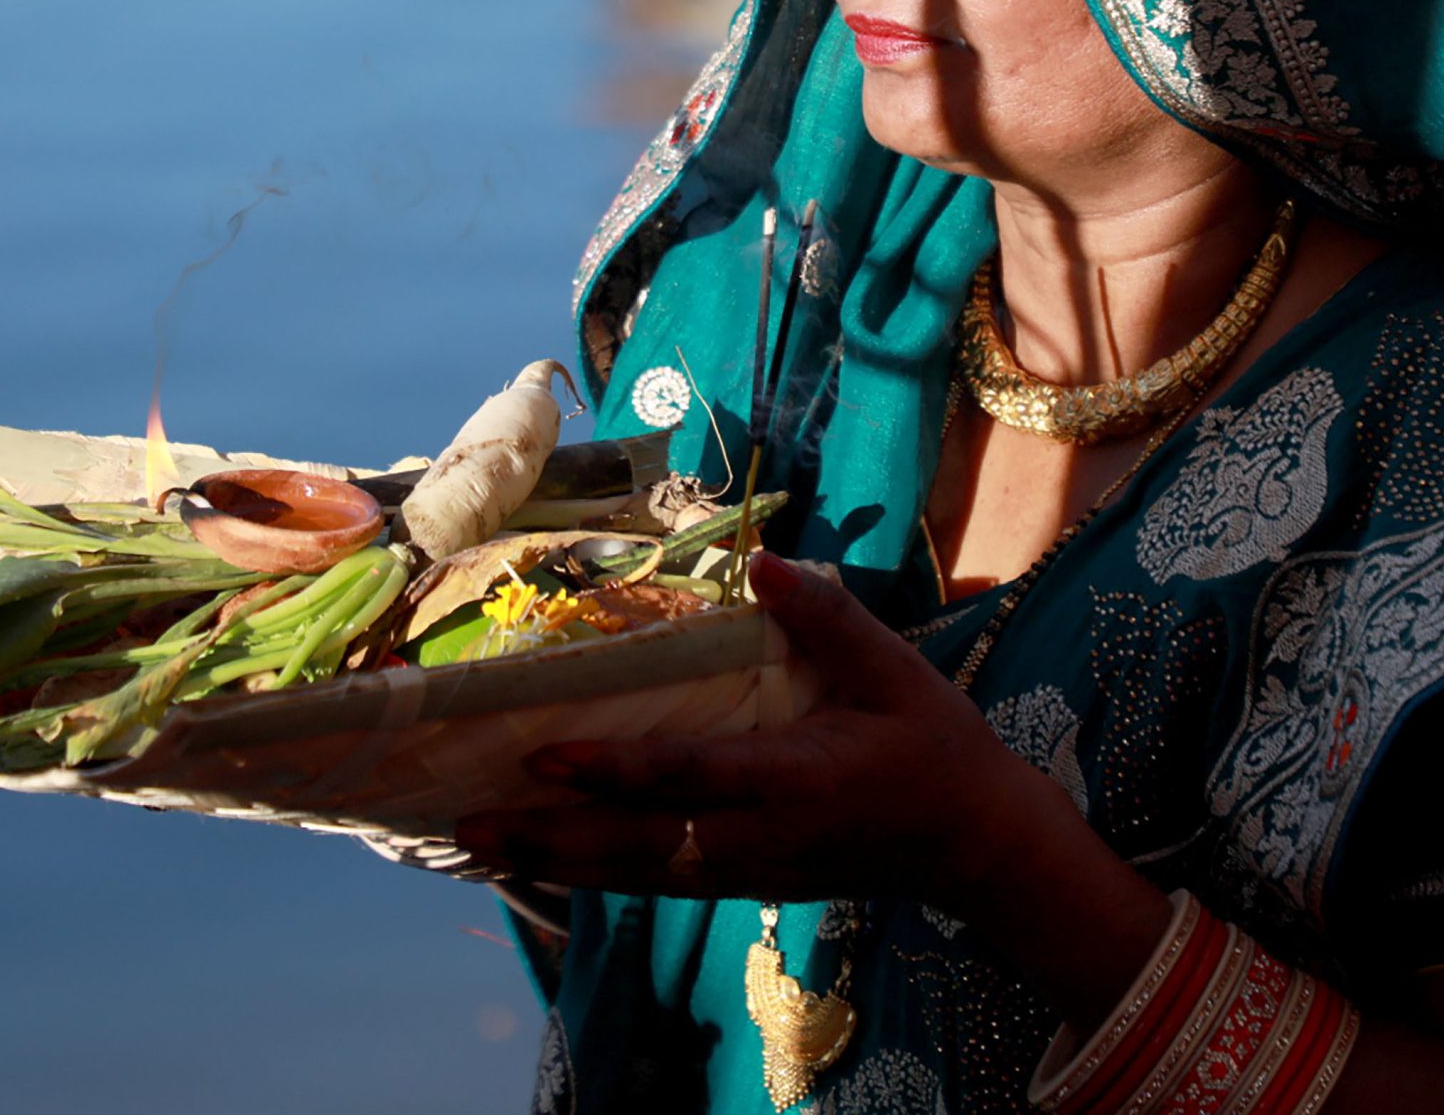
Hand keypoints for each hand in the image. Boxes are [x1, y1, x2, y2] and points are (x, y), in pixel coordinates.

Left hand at [448, 553, 1071, 919]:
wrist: (975, 845)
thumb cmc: (936, 747)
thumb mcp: (895, 672)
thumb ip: (828, 620)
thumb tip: (761, 561)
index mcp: (796, 779)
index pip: (689, 777)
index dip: (614, 771)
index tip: (545, 757)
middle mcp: (759, 837)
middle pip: (639, 846)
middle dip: (552, 837)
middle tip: (468, 822)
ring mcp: (750, 870)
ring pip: (639, 873)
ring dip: (557, 861)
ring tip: (479, 845)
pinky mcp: (747, 883)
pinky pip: (658, 881)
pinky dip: (596, 872)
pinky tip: (546, 860)